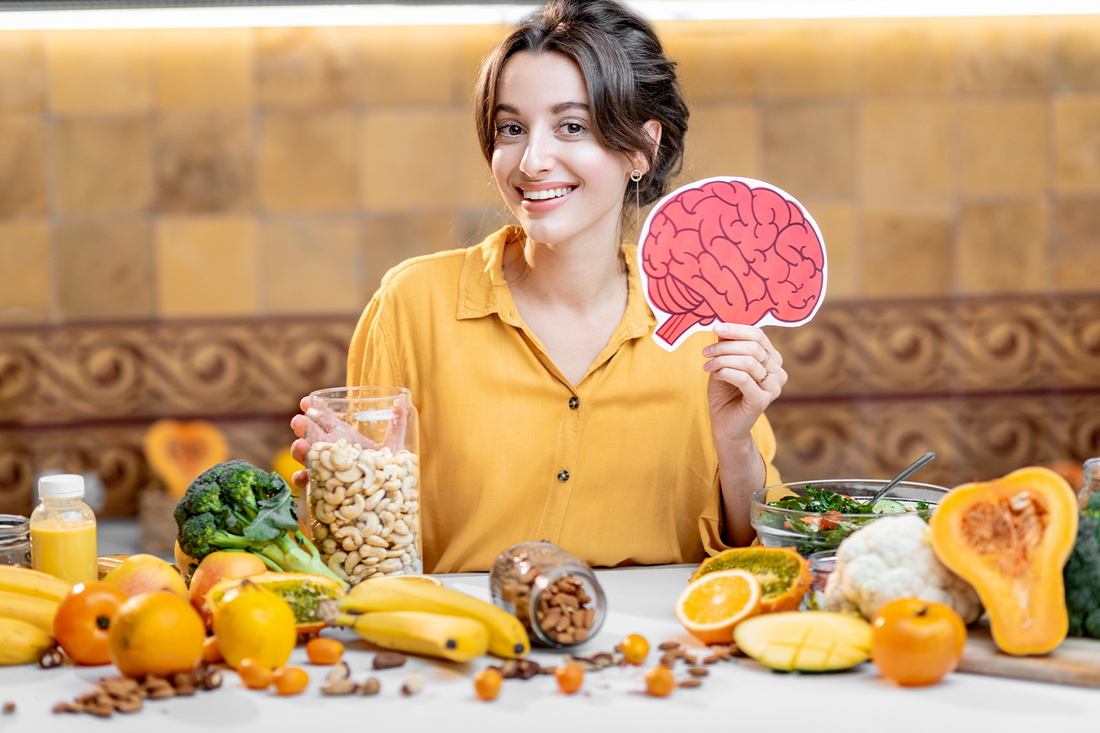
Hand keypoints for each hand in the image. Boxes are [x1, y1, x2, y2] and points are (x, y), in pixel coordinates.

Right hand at [289, 394, 410, 488]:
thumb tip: (401, 400)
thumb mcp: (394, 446)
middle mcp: (331, 451)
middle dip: (302, 426)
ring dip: (298, 450)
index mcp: (344, 437)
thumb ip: (397, 424)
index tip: (307, 401)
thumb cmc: (387, 470)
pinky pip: (308, 484)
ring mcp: (325, 469)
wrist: (386, 499)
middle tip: (299, 420)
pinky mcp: (323, 489)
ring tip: (300, 444)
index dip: (315, 409)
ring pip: (305, 458)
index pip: (325, 419)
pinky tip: (303, 475)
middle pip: (311, 436)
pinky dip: (302, 479)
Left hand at [702, 323, 786, 447]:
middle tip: (705, 352)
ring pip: (747, 362)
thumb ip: (727, 345)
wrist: (724, 423)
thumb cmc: (725, 391)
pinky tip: (715, 376)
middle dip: (725, 347)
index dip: (737, 329)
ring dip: (722, 360)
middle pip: (753, 347)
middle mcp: (779, 371)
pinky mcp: (763, 400)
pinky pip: (744, 378)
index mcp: (772, 359)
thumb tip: (722, 326)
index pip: (758, 335)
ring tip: (707, 366)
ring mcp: (774, 387)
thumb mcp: (724, 363)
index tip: (716, 328)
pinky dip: (726, 373)